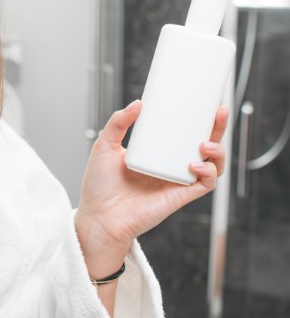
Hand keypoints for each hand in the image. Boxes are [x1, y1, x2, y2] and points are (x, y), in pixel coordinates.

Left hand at [75, 101, 227, 264]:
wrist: (99, 216)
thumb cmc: (99, 185)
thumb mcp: (104, 146)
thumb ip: (118, 123)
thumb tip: (137, 103)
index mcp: (155, 152)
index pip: (182, 132)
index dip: (197, 119)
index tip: (204, 103)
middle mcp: (169, 166)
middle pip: (204, 145)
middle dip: (217, 129)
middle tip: (219, 113)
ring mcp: (176, 181)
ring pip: (212, 165)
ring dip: (217, 152)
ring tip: (204, 144)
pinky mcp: (179, 197)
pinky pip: (205, 185)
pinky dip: (207, 173)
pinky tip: (193, 164)